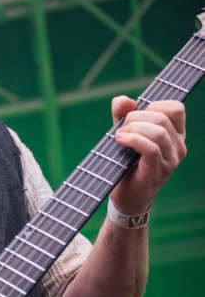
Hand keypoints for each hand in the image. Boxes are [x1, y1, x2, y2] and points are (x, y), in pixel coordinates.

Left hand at [110, 96, 185, 214]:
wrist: (126, 196)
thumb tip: (126, 101)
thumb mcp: (124, 131)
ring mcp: (172, 159)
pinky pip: (151, 148)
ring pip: (159, 131)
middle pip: (163, 117)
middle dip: (136, 117)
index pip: (175, 108)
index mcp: (175, 133)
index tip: (135, 116)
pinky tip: (121, 141)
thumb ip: (122, 113)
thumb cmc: (126, 162)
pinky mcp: (159, 170)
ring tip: (119, 136)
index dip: (153, 105)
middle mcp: (178, 145)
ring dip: (133, 129)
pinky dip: (133, 140)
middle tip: (121, 128)